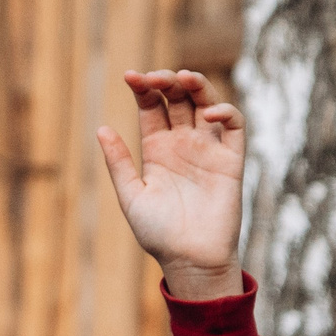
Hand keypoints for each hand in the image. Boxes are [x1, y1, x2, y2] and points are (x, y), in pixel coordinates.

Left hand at [96, 70, 246, 300]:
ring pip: (206, 103)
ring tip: (182, 77)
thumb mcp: (131, 196)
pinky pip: (234, 126)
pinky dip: (225, 112)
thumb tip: (101, 128)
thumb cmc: (158, 234)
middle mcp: (183, 144)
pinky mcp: (231, 159)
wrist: (190, 260)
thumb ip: (118, 163)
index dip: (143, 88)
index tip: (131, 76)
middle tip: (153, 76)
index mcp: (157, 150)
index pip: (151, 107)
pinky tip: (208, 113)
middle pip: (177, 98)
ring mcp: (208, 148)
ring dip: (196, 84)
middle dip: (166, 80)